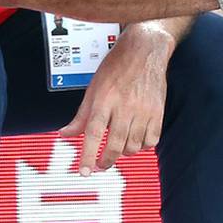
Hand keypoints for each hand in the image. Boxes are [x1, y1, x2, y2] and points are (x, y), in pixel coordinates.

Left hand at [60, 25, 170, 173]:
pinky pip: (151, 140)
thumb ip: (80, 116)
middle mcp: (124, 106)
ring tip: (117, 149)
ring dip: (123, 153)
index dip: (88, 155)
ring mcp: (144, 110)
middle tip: (99, 166)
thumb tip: (65, 135)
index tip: (84, 171)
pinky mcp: (158, 112)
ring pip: (133, 146)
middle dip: (105, 161)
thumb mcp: (93, 89)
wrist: (145, 50)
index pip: (93, 134)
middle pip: (115, 145)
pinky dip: (142, 146)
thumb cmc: (117, 66)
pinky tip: (135, 141)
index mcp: (104, 99)